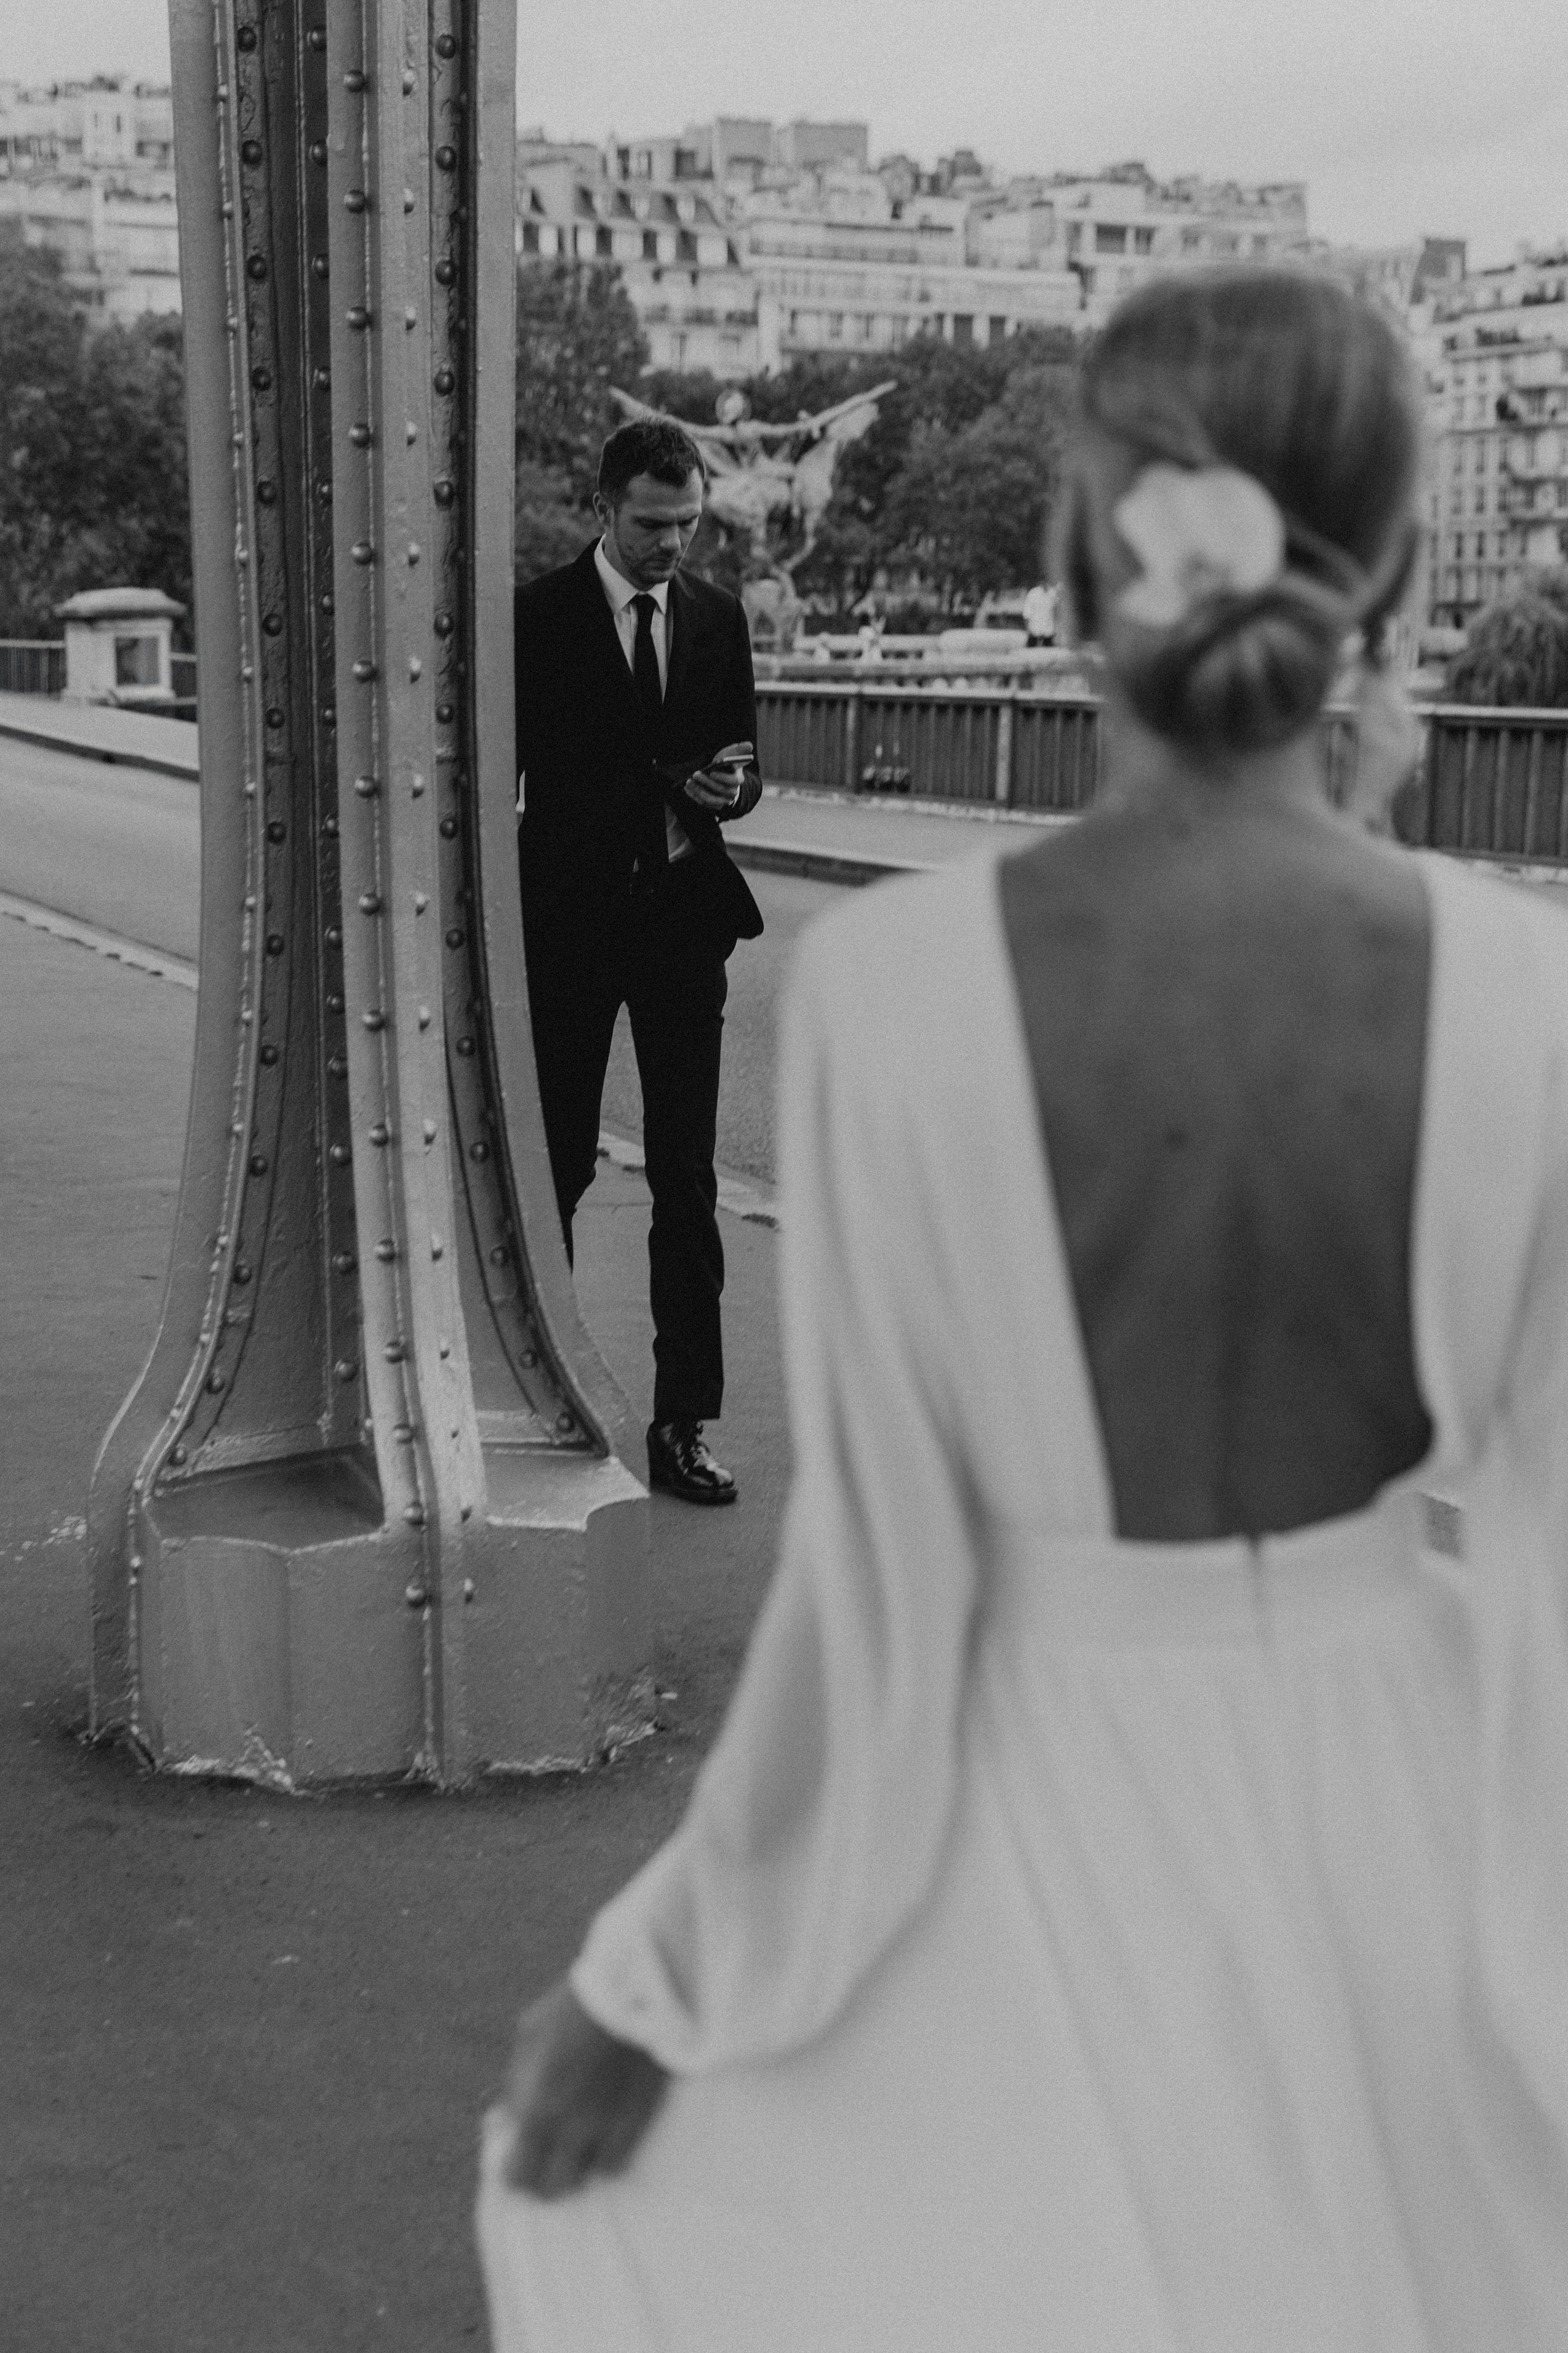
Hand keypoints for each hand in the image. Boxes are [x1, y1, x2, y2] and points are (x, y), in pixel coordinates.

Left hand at [499, 1977, 669, 2198]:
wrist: (632, 1986)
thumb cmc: (573, 2006)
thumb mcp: (530, 2035)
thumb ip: (516, 2082)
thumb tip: (506, 2118)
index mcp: (538, 2106)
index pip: (517, 2176)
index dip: (514, 2175)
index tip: (517, 2158)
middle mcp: (571, 2127)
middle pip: (552, 2189)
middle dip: (545, 2179)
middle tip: (547, 2159)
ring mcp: (609, 2127)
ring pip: (589, 2179)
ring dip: (580, 2168)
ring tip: (578, 2146)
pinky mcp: (639, 2120)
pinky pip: (619, 2163)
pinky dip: (609, 2157)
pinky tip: (605, 2137)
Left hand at [683, 738, 753, 813]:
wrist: (721, 774)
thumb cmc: (727, 762)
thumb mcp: (733, 753)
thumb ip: (740, 749)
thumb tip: (749, 745)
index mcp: (738, 779)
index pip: (733, 781)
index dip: (723, 778)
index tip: (712, 772)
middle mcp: (732, 792)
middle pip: (720, 791)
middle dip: (707, 782)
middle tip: (695, 774)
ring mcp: (723, 800)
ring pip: (711, 799)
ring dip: (699, 791)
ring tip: (689, 782)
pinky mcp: (714, 805)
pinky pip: (703, 803)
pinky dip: (694, 796)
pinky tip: (687, 788)